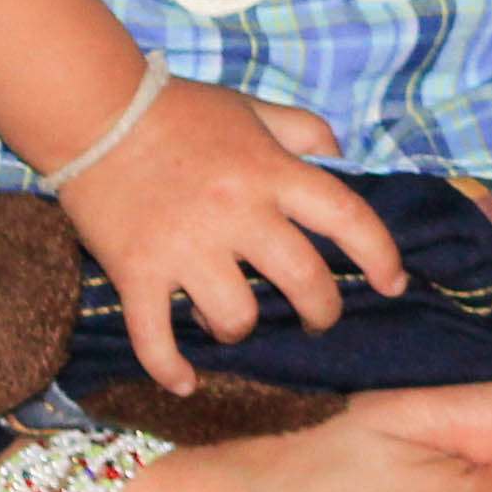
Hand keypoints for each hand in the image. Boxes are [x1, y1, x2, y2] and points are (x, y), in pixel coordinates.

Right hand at [54, 75, 414, 396]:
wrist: (95, 112)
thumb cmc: (181, 111)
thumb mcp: (253, 109)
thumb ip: (303, 131)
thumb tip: (342, 156)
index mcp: (272, 172)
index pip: (347, 217)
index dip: (381, 255)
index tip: (395, 283)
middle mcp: (238, 214)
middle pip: (303, 281)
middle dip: (322, 311)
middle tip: (319, 319)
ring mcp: (185, 249)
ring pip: (236, 319)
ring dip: (242, 330)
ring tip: (234, 321)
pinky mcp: (137, 275)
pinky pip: (156, 340)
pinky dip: (171, 370)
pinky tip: (186, 382)